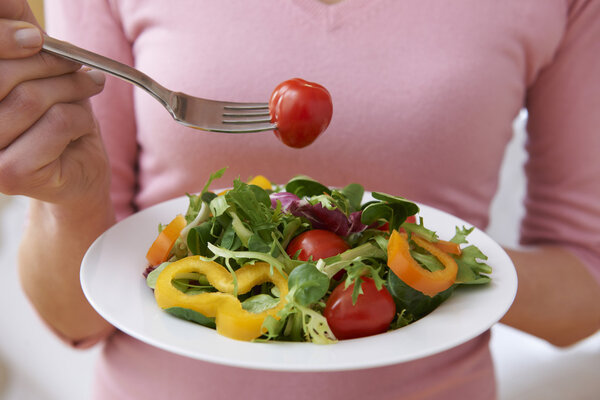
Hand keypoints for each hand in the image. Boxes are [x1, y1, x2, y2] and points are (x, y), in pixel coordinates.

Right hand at [0, 0, 108, 205]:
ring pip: (31, 99)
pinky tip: (83, 125)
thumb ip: (17, 33)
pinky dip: (80, 118)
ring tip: (90, 88)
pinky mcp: (9, 175)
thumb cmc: (55, 118)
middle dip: (51, 64)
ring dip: (72, 89)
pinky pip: (55, 124)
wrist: (79, 173)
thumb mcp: (37, 69)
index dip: (3, 37)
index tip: (36, 37)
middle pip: (3, 75)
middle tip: (80, 66)